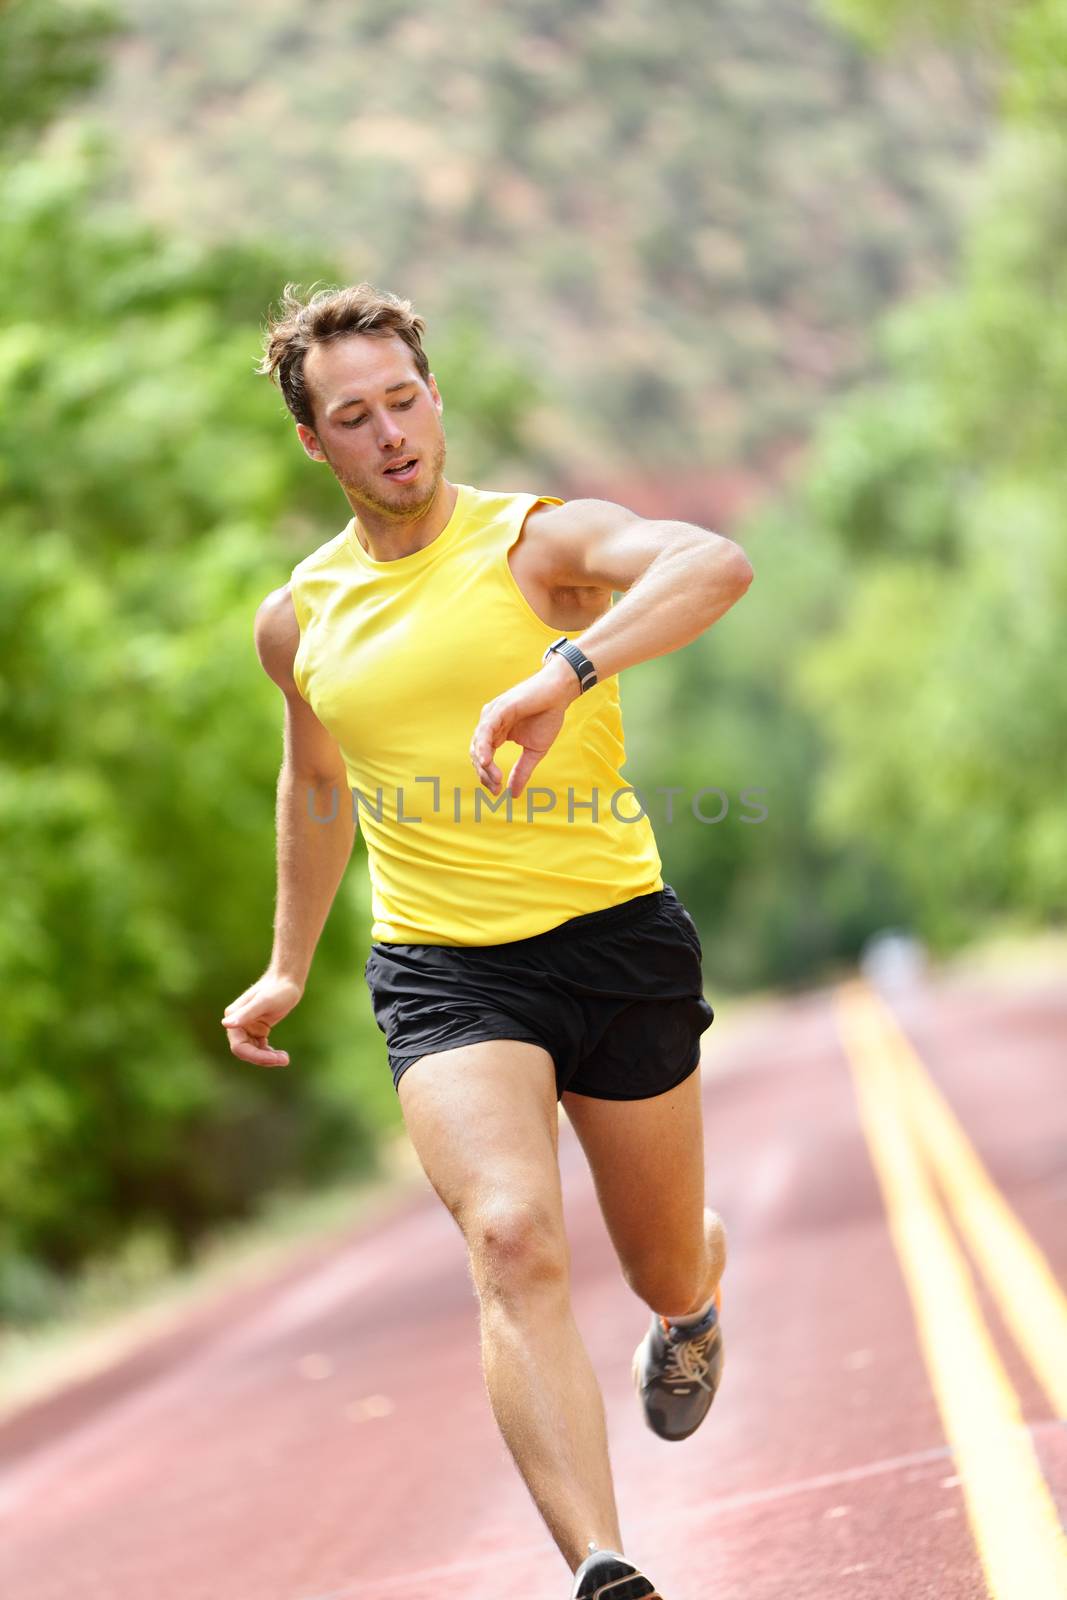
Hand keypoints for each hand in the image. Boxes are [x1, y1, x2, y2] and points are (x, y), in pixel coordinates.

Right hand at [221, 971, 302, 1066]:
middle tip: (285, 1059)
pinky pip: (260, 1047)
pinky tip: (281, 1055)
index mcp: (233, 1017)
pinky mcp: (258, 1028)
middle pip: (246, 1051)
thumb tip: (226, 1024)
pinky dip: (269, 1053)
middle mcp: (237, 1023)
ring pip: (254, 1051)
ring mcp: (248, 1027)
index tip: (274, 1059)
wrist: (288, 979)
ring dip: (268, 1057)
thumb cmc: (277, 988)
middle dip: (264, 1058)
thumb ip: (246, 1013)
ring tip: (285, 1058)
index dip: (255, 1056)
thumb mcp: (264, 1002)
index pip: (239, 1047)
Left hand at [469, 657, 579, 799]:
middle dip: (484, 774)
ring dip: (484, 764)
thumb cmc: (547, 717)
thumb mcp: (534, 751)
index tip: (498, 791)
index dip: (487, 777)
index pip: (483, 759)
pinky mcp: (499, 709)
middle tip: (495, 788)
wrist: (559, 694)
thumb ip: (521, 772)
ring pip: (478, 743)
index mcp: (496, 734)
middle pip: (476, 754)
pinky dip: (483, 746)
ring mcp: (492, 715)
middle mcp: (490, 724)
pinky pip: (485, 730)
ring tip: (494, 779)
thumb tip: (513, 795)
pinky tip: (486, 761)